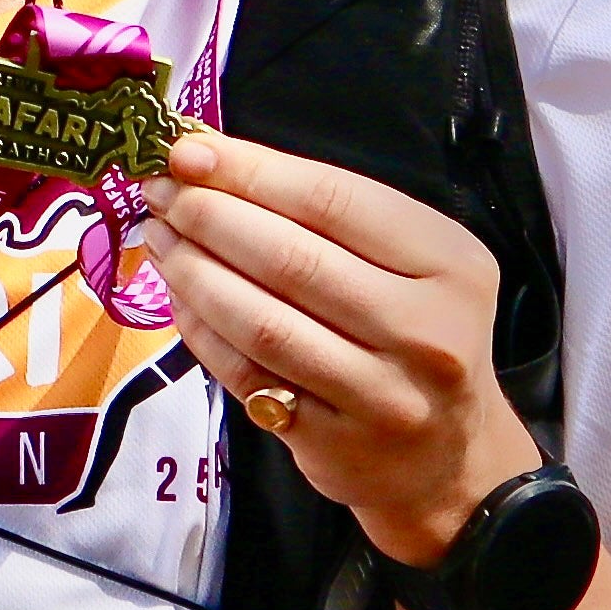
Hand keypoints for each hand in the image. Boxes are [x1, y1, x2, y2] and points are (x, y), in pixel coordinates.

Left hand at [142, 125, 530, 568]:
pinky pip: (247, 376)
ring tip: (160, 239)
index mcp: (449, 263)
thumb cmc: (416, 333)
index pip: (333, 201)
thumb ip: (325, 213)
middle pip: (292, 260)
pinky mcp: (333, 445)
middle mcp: (425, 330)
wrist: (447, 458)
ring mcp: (381, 395)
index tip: (188, 151)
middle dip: (210, 217)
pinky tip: (179, 298)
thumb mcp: (410, 262)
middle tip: (161, 195)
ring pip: (263, 323)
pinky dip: (202, 331)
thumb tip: (211, 157)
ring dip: (194, 272)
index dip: (250, 172)